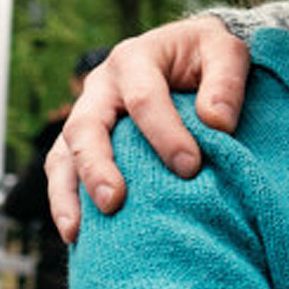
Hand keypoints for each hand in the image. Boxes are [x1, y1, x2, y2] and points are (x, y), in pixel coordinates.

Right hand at [43, 15, 250, 240]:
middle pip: (86, 127)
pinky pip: (62, 170)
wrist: (188, 52)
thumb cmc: (207, 55)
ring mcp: (87, 114)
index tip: (190, 167)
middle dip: (97, 166)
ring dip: (67, 192)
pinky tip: (77, 236)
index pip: (144, 98)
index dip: (165, 134)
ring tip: (78, 231)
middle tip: (114, 202)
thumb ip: (226, 81)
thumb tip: (218, 122)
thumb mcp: (226, 52)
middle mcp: (101, 86)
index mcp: (136, 59)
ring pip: (63, 153)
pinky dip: (64, 201)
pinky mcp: (83, 141)